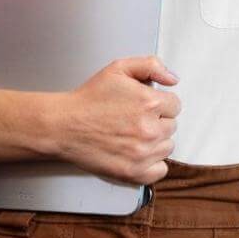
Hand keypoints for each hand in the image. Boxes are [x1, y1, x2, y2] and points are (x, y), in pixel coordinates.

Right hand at [49, 55, 181, 185]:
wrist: (63, 125)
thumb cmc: (89, 99)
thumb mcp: (119, 68)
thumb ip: (151, 65)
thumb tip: (173, 79)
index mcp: (150, 103)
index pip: (175, 105)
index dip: (159, 104)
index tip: (144, 106)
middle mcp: (150, 129)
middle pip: (171, 126)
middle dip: (157, 121)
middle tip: (134, 120)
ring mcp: (142, 153)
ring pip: (167, 147)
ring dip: (156, 141)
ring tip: (132, 135)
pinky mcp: (133, 172)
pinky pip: (160, 170)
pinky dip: (152, 164)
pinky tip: (138, 154)